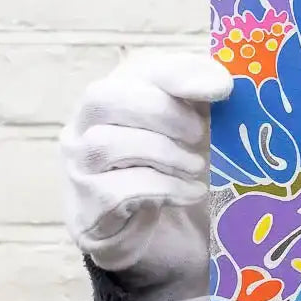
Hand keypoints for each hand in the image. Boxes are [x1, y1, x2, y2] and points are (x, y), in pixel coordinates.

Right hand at [60, 52, 231, 300]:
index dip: (178, 74)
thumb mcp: (194, 125)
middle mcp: (83, 125)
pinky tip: (190, 191)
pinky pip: (119, 190)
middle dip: (163, 113)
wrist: (161, 233)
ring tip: (196, 166)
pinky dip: (164, 187)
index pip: (136, 67)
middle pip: (104, 97)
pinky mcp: (88, 207)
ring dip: (164, 153)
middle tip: (200, 133)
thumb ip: (204, 98)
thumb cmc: (177, 165)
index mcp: (115, 93)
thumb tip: (222, 83)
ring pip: (107, 144)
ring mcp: (78, 166)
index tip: (222, 88)